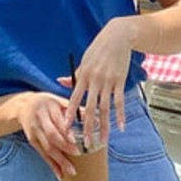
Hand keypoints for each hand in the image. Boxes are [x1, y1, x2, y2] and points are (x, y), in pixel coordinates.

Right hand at [13, 92, 78, 180]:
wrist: (23, 106)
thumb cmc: (48, 103)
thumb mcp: (59, 101)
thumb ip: (75, 110)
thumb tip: (97, 117)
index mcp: (49, 107)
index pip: (58, 121)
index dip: (66, 131)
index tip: (75, 140)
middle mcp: (40, 119)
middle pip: (52, 136)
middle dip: (64, 147)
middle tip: (78, 154)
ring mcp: (35, 131)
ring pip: (47, 148)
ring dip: (59, 161)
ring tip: (72, 171)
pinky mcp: (32, 141)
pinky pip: (42, 155)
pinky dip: (52, 165)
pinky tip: (60, 175)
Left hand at [59, 17, 135, 147]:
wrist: (117, 36)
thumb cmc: (99, 49)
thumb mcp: (84, 60)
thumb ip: (74, 75)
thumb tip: (60, 82)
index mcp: (83, 75)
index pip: (74, 99)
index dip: (69, 114)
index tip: (65, 128)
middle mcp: (94, 80)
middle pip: (90, 108)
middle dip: (87, 127)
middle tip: (85, 143)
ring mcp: (108, 82)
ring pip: (105, 109)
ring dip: (104, 127)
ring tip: (103, 141)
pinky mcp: (120, 81)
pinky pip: (119, 102)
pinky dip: (120, 115)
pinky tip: (121, 127)